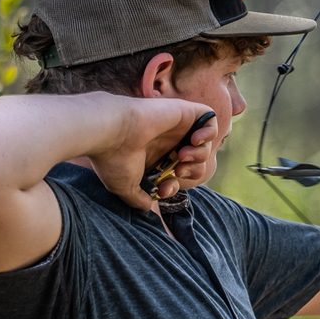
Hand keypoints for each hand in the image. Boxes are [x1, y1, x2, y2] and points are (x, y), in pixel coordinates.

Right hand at [86, 97, 217, 210]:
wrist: (110, 131)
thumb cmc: (113, 158)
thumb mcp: (124, 186)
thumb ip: (138, 197)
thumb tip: (147, 206)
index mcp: (154, 156)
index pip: (177, 174)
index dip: (176, 185)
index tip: (164, 189)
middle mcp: (166, 141)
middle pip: (195, 161)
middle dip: (193, 171)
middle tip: (179, 170)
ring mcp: (175, 126)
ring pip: (204, 144)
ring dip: (200, 155)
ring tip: (182, 155)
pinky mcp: (183, 112)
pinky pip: (209, 118)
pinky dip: (208, 132)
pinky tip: (194, 140)